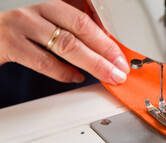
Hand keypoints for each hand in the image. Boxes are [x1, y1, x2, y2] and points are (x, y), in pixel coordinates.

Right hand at [0, 0, 128, 83]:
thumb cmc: (24, 27)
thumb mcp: (49, 19)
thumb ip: (73, 27)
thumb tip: (105, 47)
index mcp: (52, 1)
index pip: (87, 17)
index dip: (107, 38)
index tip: (121, 56)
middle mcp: (38, 8)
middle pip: (81, 29)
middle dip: (106, 52)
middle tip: (120, 69)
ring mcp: (22, 24)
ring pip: (66, 45)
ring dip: (92, 64)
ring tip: (107, 75)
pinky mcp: (10, 44)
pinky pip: (43, 61)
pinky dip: (63, 72)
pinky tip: (76, 77)